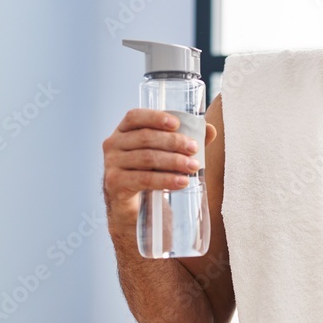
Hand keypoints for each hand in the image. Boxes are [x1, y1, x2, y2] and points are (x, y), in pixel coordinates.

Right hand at [102, 109, 217, 221]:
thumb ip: (186, 140)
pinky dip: (166, 180)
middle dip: (173, 142)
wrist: (133, 206)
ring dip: (173, 161)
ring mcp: (111, 164)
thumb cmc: (151, 171)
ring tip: (193, 167)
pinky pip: (143, 179)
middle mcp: (113, 144)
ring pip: (146, 158)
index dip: (155, 117)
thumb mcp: (166, 154)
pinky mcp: (115, 183)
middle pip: (145, 138)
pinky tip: (182, 182)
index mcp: (124, 130)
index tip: (177, 124)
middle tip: (194, 149)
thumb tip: (210, 130)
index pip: (135, 116)